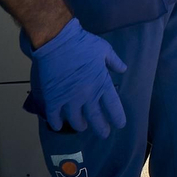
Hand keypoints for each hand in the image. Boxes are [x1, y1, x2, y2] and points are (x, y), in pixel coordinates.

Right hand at [28, 18, 127, 137]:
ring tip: (82, 126)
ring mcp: (69, 99)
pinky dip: (56, 123)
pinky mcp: (53, 99)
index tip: (120, 124)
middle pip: (96, 117)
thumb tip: (123, 70)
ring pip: (75, 120)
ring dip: (80, 125)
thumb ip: (114, 62)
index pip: (113, 106)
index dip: (117, 117)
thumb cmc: (83, 44)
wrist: (58, 41)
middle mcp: (87, 95)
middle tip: (104, 134)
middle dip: (101, 127)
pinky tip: (58, 126)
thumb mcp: (105, 50)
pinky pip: (54, 117)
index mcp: (102, 83)